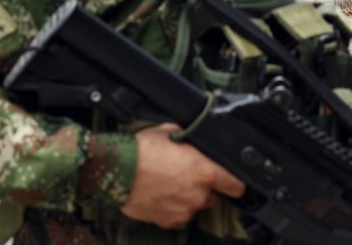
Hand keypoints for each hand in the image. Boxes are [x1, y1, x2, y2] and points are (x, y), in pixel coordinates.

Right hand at [120, 123, 245, 227]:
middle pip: (214, 196)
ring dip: (189, 197)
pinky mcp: (168, 221)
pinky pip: (179, 215)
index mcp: (205, 172)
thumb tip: (198, 138)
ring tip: (171, 183)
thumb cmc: (142, 150)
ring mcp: (183, 210)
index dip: (236, 183)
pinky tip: (162, 194)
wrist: (115, 170)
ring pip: (195, 206)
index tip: (234, 182)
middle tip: (189, 175)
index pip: (237, 185)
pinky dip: (174, 207)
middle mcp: (198, 195)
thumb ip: (192, 140)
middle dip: (206, 187)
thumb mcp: (173, 131)